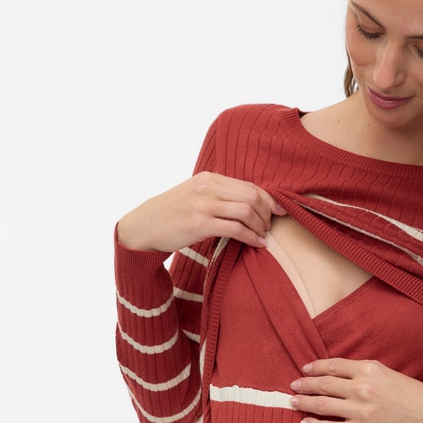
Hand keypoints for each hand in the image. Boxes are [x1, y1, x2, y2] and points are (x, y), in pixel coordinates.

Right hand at [116, 171, 286, 251]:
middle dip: (266, 213)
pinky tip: (257, 244)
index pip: (248, 185)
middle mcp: (207, 188)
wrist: (143, 227)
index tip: (279, 211)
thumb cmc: (172, 214)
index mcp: (209, 178)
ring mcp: (203, 205)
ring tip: (262, 236)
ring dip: (260, 226)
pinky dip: (251, 237)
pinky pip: (235, 229)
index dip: (268, 199)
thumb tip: (248, 203)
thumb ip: (218, 195)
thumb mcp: (194, 195)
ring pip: (246, 210)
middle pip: (252, 195)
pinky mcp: (200, 224)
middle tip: (269, 227)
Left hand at [289, 358, 422, 422]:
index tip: (305, 369)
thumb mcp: (392, 375)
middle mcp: (363, 388)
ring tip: (293, 402)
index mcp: (371, 369)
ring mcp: (361, 411)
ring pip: (321, 405)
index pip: (334, 366)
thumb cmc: (419, 398)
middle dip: (304, 385)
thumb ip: (368, 374)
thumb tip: (342, 377)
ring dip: (303, 403)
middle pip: (323, 384)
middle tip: (294, 386)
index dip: (315, 367)